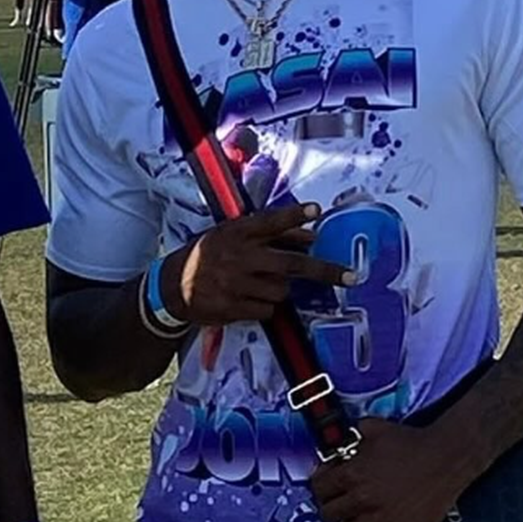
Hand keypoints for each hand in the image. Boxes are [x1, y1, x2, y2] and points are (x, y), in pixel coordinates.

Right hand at [160, 203, 355, 326]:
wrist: (171, 287)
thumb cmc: (207, 256)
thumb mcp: (230, 235)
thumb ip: (268, 234)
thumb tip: (311, 236)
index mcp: (237, 234)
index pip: (269, 222)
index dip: (293, 216)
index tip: (316, 211)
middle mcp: (238, 257)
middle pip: (290, 264)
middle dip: (324, 271)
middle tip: (351, 277)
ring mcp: (236, 284)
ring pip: (281, 290)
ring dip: (280, 289)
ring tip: (257, 284)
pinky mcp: (233, 307)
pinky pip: (267, 309)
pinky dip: (265, 306)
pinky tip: (247, 298)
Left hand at [309, 418, 465, 521]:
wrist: (446, 459)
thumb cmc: (412, 443)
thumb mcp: (374, 429)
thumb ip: (352, 435)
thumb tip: (341, 440)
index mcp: (351, 475)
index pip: (318, 489)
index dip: (322, 487)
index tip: (329, 487)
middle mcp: (361, 500)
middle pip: (327, 516)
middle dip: (332, 508)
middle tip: (340, 505)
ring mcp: (379, 520)